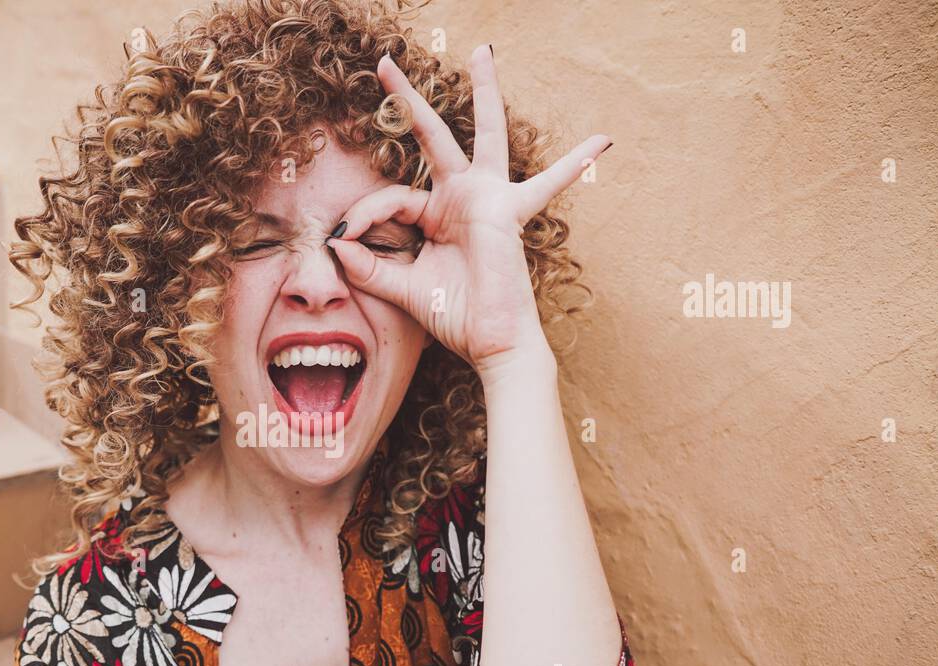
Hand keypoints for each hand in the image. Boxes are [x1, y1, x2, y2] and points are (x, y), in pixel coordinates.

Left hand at [326, 45, 609, 378]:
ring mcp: (487, 200)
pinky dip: (574, 166)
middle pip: (434, 139)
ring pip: (484, 135)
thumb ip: (370, 266)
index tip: (344, 238)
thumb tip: (335, 244)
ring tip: (482, 51)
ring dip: (485, 91)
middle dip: (409, 101)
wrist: (488, 343)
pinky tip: (602, 142)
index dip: (365, 215)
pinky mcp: (506, 212)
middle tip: (383, 62)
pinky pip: (546, 185)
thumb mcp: (401, 287)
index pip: (393, 197)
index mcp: (436, 215)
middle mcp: (461, 198)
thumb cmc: (454, 315)